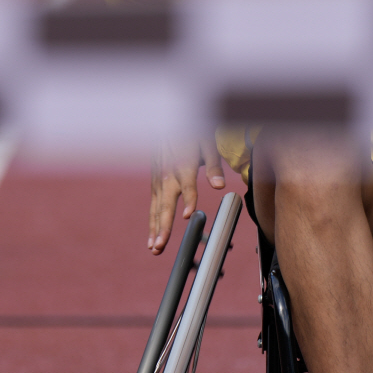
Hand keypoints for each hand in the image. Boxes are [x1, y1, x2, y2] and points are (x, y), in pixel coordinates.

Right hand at [148, 139, 225, 254]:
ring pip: (156, 208)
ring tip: (154, 248)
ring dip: (155, 229)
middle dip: (162, 227)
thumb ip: (214, 167)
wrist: (168, 124)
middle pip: (165, 205)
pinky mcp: (155, 182)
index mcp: (184, 166)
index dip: (189, 201)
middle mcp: (169, 176)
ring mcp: (159, 180)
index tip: (187, 216)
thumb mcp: (208, 146)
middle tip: (159, 246)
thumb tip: (220, 186)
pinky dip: (152, 221)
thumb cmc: (191, 134)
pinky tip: (152, 234)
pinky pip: (153, 205)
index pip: (188, 187)